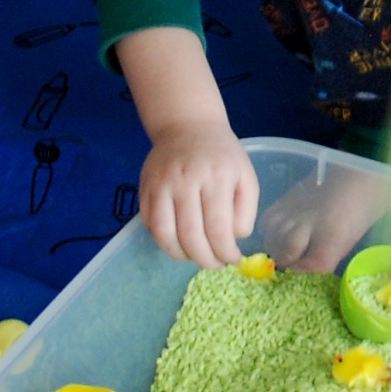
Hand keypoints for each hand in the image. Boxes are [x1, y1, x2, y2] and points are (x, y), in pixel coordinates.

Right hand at [139, 124, 259, 268]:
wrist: (187, 125)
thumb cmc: (222, 154)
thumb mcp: (245, 176)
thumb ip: (245, 211)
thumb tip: (233, 240)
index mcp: (216, 177)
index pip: (218, 228)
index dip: (225, 252)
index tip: (232, 260)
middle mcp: (185, 180)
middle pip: (190, 236)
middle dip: (205, 260)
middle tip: (215, 265)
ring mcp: (161, 185)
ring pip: (164, 234)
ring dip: (180, 255)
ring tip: (194, 257)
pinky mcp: (144, 188)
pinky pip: (150, 225)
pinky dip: (163, 241)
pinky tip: (178, 242)